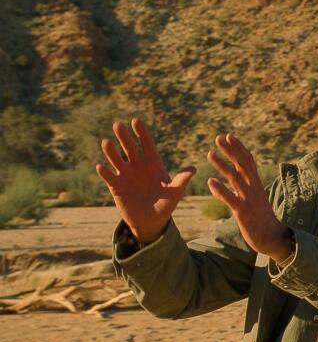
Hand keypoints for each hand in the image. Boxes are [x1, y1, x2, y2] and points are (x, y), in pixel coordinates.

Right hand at [96, 118, 195, 243]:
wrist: (151, 220)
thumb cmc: (166, 204)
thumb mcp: (175, 192)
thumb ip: (182, 180)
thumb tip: (194, 168)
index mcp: (153, 164)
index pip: (147, 145)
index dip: (142, 133)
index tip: (136, 121)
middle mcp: (138, 166)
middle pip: (130, 148)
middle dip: (124, 137)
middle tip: (118, 124)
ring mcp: (125, 175)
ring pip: (117, 160)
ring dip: (111, 152)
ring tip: (106, 142)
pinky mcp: (116, 187)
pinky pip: (109, 177)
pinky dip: (104, 172)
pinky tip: (100, 167)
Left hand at [205, 133, 291, 260]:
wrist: (273, 238)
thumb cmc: (262, 218)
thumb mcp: (254, 198)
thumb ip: (242, 186)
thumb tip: (230, 176)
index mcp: (256, 184)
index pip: (248, 161)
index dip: (239, 148)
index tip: (229, 136)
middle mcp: (254, 189)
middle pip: (243, 165)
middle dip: (231, 150)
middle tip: (218, 138)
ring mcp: (250, 200)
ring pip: (235, 179)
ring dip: (222, 165)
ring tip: (210, 154)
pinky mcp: (244, 213)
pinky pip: (231, 199)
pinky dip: (221, 189)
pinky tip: (210, 181)